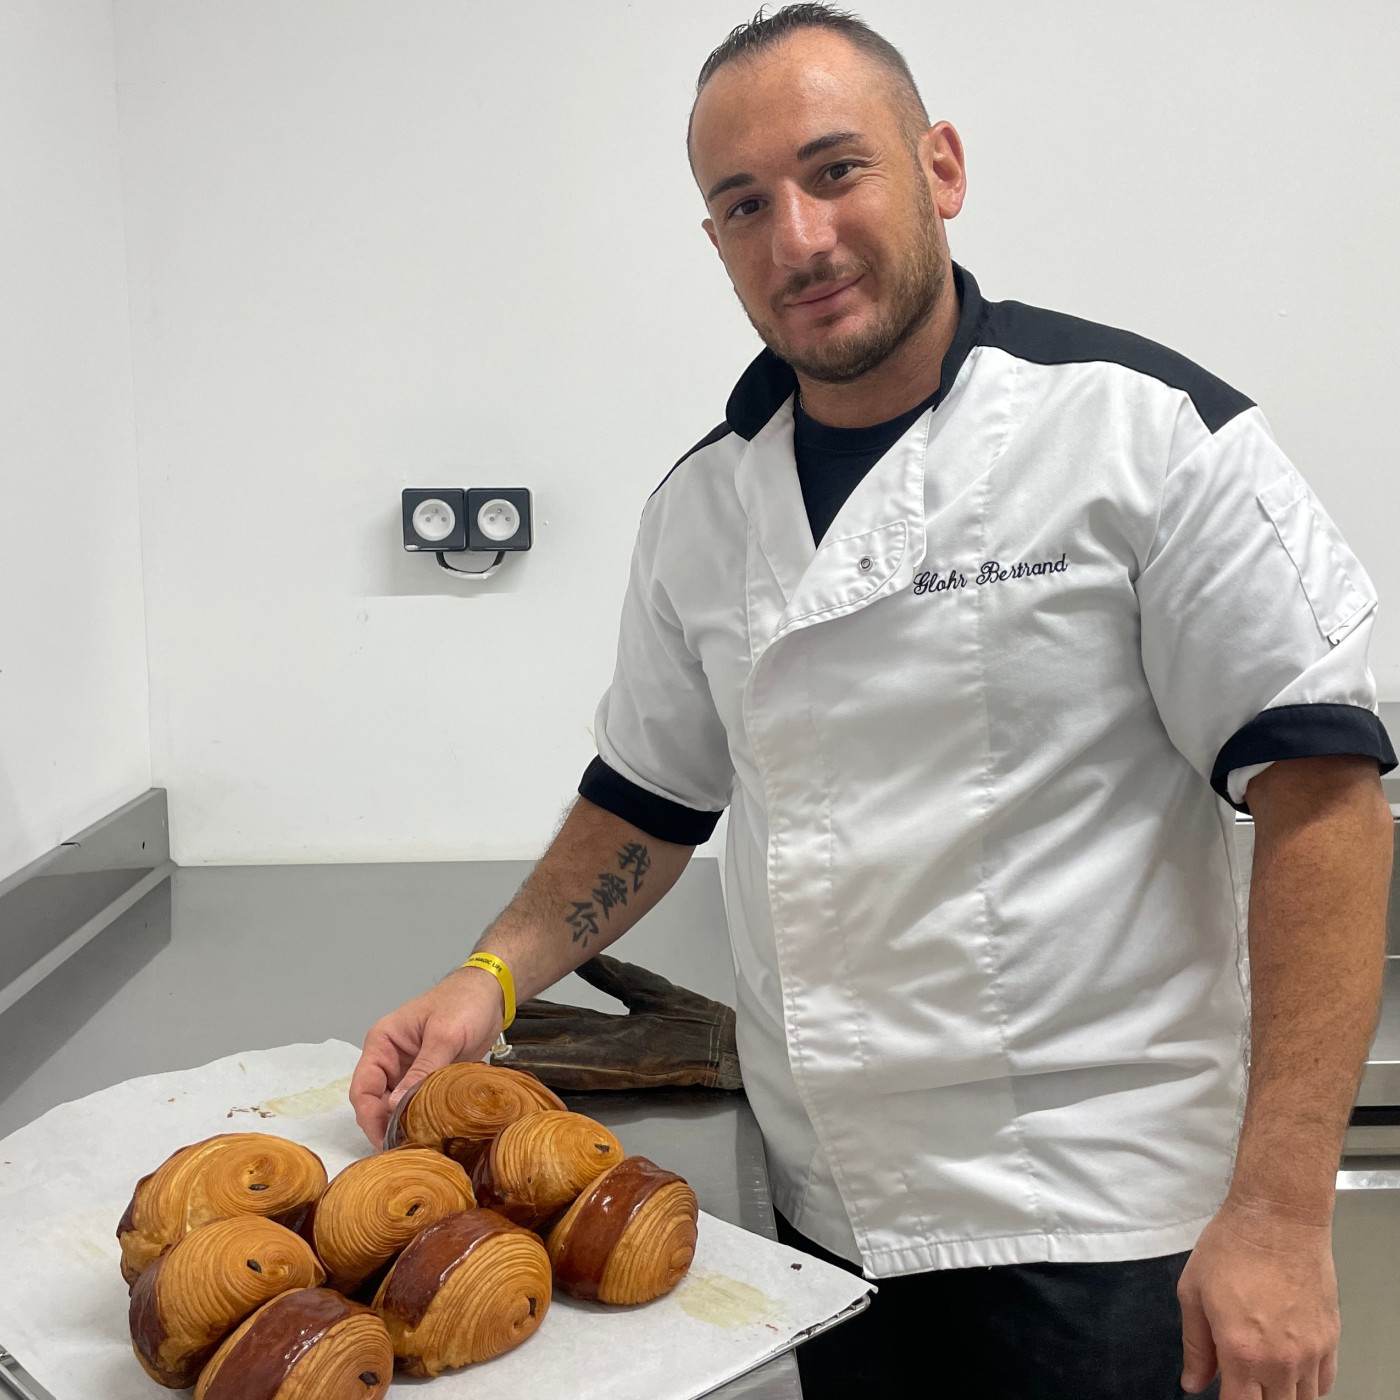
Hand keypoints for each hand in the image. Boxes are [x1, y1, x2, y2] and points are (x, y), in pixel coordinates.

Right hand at [348, 967, 504, 1147]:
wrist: (493, 993)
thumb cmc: (465, 1002)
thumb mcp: (444, 1035)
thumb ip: (422, 1070)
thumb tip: (394, 1107)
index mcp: (383, 1042)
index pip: (363, 1087)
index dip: (370, 1117)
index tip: (385, 1142)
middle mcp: (390, 1059)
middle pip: (376, 1102)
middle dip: (386, 1126)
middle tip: (405, 1151)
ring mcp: (409, 1069)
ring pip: (396, 1106)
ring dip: (404, 1124)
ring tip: (418, 1147)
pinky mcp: (428, 1078)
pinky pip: (417, 1103)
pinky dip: (421, 1118)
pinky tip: (431, 1134)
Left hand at [1177, 1196, 1339, 1397]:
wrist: (1279, 1219)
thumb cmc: (1232, 1247)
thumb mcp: (1193, 1291)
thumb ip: (1194, 1344)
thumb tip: (1193, 1383)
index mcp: (1241, 1350)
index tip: (1222, 1393)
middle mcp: (1280, 1360)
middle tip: (1241, 1381)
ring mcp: (1310, 1353)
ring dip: (1281, 1396)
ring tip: (1264, 1378)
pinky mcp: (1330, 1340)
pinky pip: (1324, 1384)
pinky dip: (1308, 1387)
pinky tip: (1291, 1373)